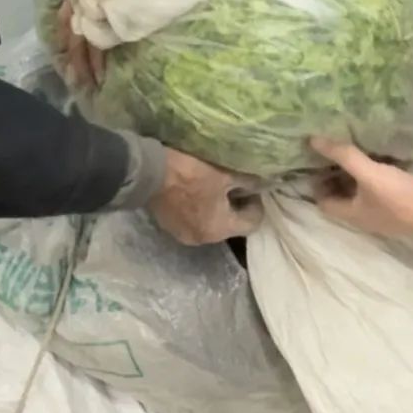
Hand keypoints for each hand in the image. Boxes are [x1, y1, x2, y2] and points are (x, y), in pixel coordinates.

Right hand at [62, 0, 132, 89]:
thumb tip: (152, 17)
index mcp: (98, 3)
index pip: (97, 41)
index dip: (100, 62)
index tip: (104, 81)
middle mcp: (83, 5)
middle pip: (80, 42)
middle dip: (83, 66)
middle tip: (88, 89)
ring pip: (70, 33)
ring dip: (72, 55)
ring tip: (74, 76)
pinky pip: (66, 18)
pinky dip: (65, 34)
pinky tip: (65, 44)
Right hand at [148, 148, 263, 245]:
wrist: (148, 173)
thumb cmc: (190, 173)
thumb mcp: (224, 173)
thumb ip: (248, 181)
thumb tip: (264, 184)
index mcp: (220, 229)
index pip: (253, 224)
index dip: (256, 204)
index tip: (250, 186)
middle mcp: (204, 240)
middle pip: (231, 225)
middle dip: (236, 205)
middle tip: (233, 183)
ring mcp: (184, 235)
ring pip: (212, 224)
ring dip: (216, 208)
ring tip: (213, 186)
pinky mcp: (170, 227)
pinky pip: (194, 221)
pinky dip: (199, 209)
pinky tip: (194, 191)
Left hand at [311, 137, 412, 240]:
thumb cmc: (398, 198)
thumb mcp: (368, 175)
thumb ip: (343, 155)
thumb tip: (313, 139)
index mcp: (353, 213)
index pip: (324, 202)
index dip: (315, 184)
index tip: (310, 159)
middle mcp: (366, 211)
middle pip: (343, 192)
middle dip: (334, 172)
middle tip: (326, 144)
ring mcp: (384, 203)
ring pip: (362, 184)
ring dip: (355, 167)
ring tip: (346, 140)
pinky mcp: (401, 192)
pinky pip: (381, 178)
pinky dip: (375, 165)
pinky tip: (373, 146)